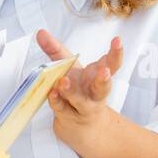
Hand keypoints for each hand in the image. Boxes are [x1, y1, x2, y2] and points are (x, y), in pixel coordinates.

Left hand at [36, 30, 123, 157]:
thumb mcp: (68, 67)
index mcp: (97, 77)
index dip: (117, 53)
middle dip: (104, 79)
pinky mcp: (68, 117)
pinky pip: (62, 108)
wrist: (81, 126)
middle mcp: (94, 93)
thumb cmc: (77, 89)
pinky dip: (56, 101)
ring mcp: (83, 108)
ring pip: (80, 101)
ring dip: (72, 92)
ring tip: (64, 82)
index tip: (117, 40)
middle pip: (103, 87)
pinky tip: (51, 93)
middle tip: (105, 71)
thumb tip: (40, 32)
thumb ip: (55, 49)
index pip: (112, 64)